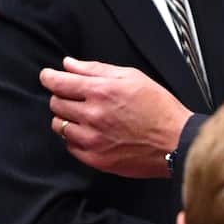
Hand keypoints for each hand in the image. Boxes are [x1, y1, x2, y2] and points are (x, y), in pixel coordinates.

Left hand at [41, 57, 191, 177]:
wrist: (175, 141)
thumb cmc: (159, 108)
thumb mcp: (132, 77)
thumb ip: (96, 69)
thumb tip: (70, 65)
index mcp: (101, 91)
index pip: (59, 83)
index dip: (49, 77)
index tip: (48, 76)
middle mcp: (93, 115)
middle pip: (56, 103)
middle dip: (62, 96)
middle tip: (76, 97)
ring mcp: (92, 139)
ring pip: (59, 126)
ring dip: (67, 118)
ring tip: (86, 116)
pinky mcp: (95, 158)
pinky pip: (70, 146)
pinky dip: (76, 138)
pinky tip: (92, 132)